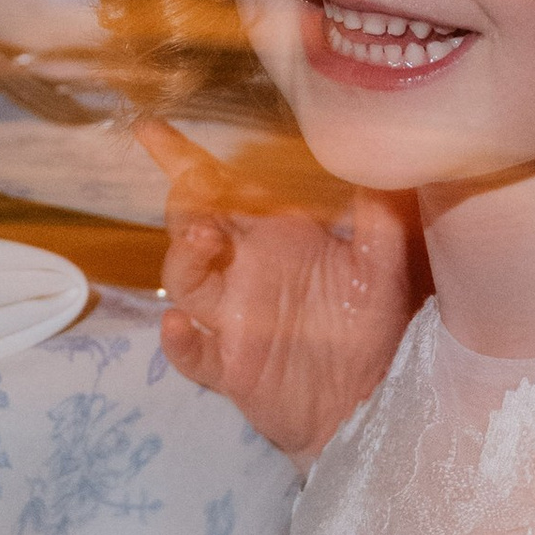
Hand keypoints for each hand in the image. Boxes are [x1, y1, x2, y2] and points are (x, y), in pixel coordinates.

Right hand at [137, 119, 417, 467]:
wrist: (371, 403)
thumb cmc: (372, 330)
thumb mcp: (383, 266)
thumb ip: (378, 215)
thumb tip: (375, 156)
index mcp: (274, 238)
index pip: (224, 189)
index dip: (184, 160)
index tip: (151, 131)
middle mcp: (244, 271)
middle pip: (193, 224)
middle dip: (186, 201)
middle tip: (196, 186)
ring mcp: (230, 319)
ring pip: (185, 280)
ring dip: (184, 256)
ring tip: (203, 237)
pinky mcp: (229, 366)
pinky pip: (192, 352)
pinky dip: (178, 340)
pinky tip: (177, 324)